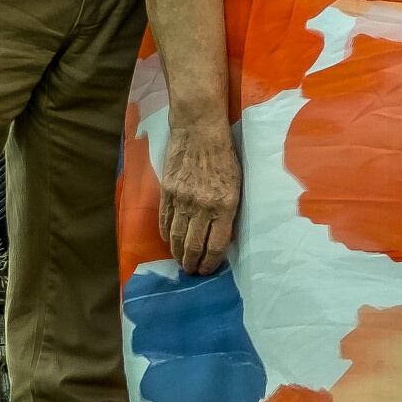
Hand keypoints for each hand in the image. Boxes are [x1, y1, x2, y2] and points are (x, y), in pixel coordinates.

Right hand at [159, 118, 240, 274]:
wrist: (199, 130)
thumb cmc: (224, 156)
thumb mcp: (236, 185)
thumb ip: (228, 211)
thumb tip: (221, 235)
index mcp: (225, 205)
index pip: (216, 244)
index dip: (211, 262)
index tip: (208, 270)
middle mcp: (202, 206)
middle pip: (194, 245)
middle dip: (192, 263)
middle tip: (191, 271)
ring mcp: (182, 199)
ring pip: (177, 236)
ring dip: (178, 253)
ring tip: (180, 262)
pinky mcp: (167, 192)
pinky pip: (165, 221)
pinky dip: (166, 235)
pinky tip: (169, 242)